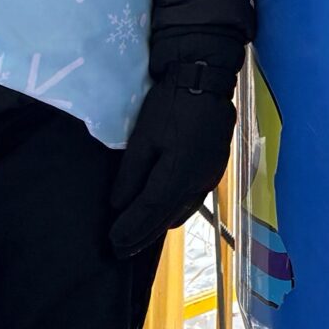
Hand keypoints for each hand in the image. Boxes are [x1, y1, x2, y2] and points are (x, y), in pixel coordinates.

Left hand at [109, 62, 237, 258]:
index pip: (149, 211)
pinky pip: (194, 199)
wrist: (206, 77)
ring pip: (183, 211)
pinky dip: (177, 212)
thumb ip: (131, 174)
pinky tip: (168, 215)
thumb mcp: (143, 137)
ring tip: (140, 238)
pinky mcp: (216, 167)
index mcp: (177, 174)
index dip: (130, 229)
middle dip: (143, 236)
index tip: (112, 242)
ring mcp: (210, 175)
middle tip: (121, 251)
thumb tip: (119, 204)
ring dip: (160, 226)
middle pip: (167, 217)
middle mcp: (198, 181)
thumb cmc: (170, 104)